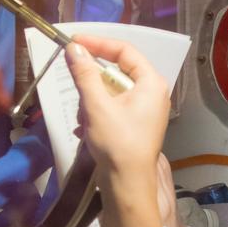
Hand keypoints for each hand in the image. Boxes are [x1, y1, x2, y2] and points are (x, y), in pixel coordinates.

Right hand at [65, 35, 169, 226]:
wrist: (128, 184)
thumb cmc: (117, 142)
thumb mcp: (96, 105)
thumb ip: (85, 73)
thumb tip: (73, 48)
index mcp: (151, 83)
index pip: (125, 50)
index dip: (98, 44)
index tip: (74, 42)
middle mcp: (153, 93)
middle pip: (118, 71)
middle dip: (93, 79)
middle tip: (75, 81)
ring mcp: (147, 110)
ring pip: (113, 91)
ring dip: (92, 99)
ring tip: (83, 115)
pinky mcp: (137, 124)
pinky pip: (114, 107)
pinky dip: (97, 112)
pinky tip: (85, 127)